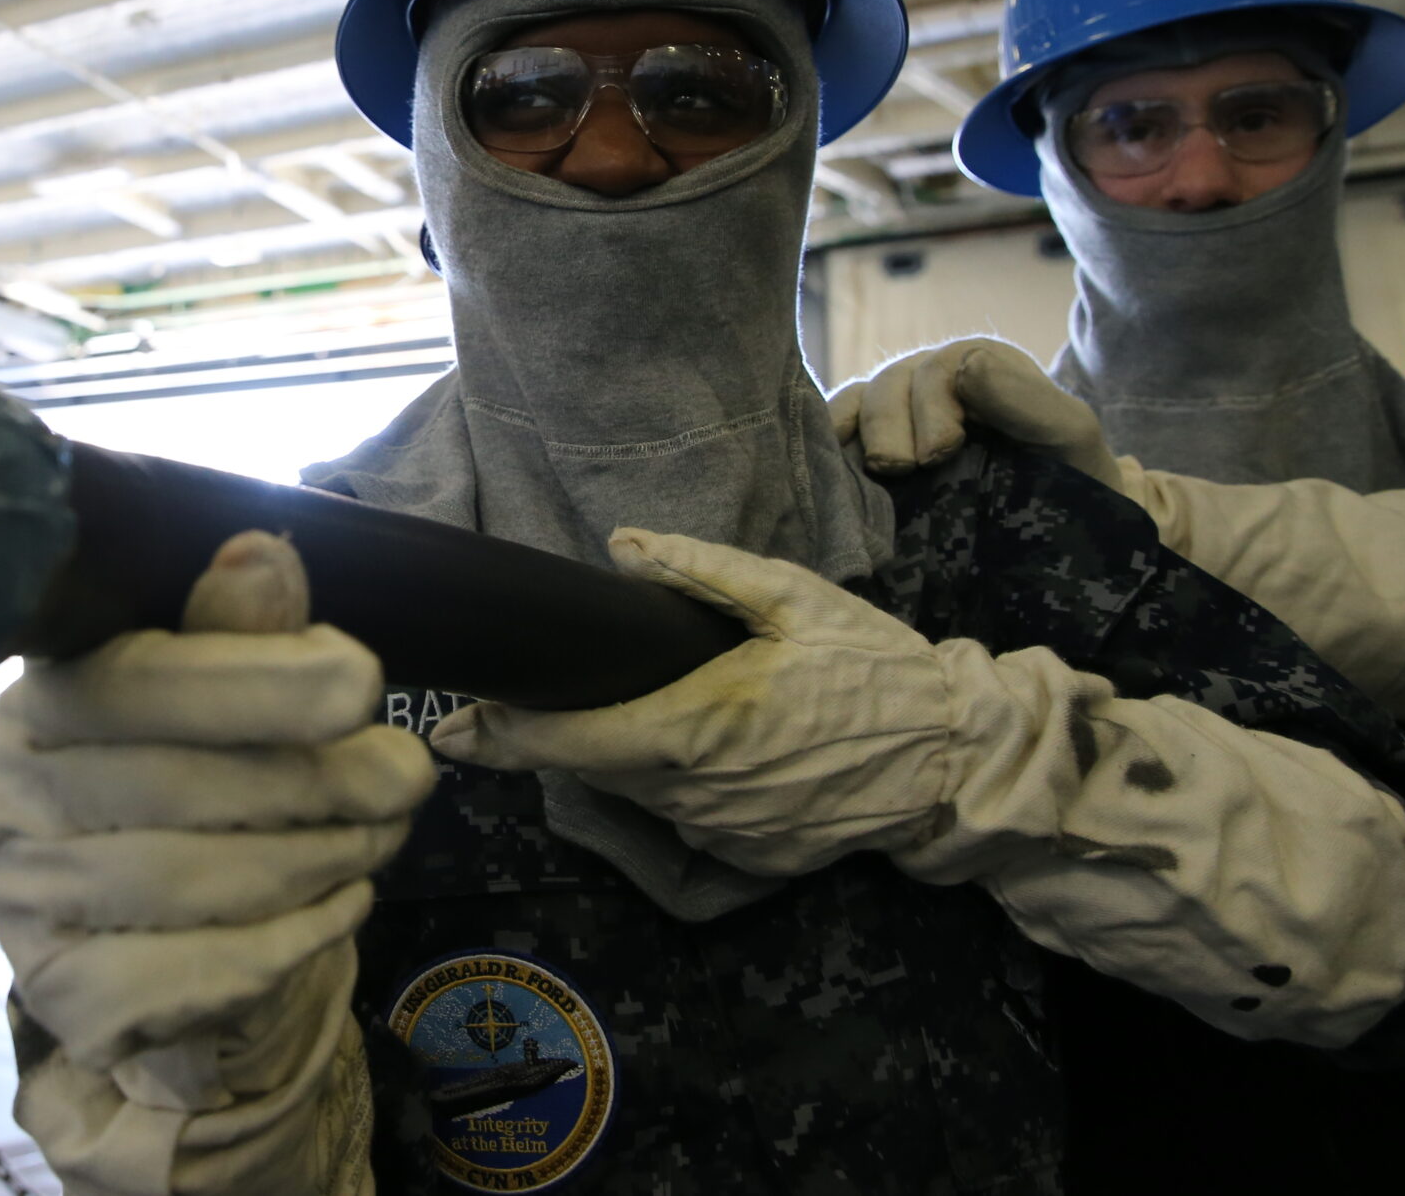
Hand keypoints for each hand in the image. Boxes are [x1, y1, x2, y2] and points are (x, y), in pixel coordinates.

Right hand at [0, 530, 431, 1090]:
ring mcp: (26, 901)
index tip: (363, 680)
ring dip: (318, 859)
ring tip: (380, 837)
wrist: (161, 951)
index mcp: (43, 695)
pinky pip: (194, 975)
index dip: (256, 681)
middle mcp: (11, 793)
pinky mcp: (66, 995)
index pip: (138, 682)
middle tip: (404, 777)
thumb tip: (263, 554)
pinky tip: (342, 904)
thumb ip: (240, 639)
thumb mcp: (217, 702)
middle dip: (319, 780)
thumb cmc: (194, 792)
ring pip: (190, 883)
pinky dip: (291, 941)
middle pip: (176, 786)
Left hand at [430, 528, 1080, 879]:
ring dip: (615, 758)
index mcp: (698, 727)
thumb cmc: (872, 665)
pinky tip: (698, 747)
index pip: (576, 742)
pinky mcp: (748, 858)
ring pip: (637, 795)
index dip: (506, 739)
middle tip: (504, 707)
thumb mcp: (793, 596)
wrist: (953, 754)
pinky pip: (684, 817)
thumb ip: (701, 569)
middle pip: (596, 769)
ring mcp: (724, 834)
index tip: (451, 730)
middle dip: (550, 740)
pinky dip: (673, 785)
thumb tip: (622, 545)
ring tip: (614, 711)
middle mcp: (699, 793)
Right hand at [828, 337, 1126, 491]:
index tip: (939, 454)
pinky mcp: (870, 444)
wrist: (1057, 537)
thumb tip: (967, 365)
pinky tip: (827, 463)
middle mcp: (934, 378)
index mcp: (981, 364)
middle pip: (891, 384)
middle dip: (891, 425)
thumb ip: (1026, 400)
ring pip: (858, 402)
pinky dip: (827, 439)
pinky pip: (835, 426)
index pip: (939, 368)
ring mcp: (900, 411)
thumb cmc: (1071, 481)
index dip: (931, 408)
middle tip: (900, 469)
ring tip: (877, 472)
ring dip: (856, 434)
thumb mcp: (1067, 436)